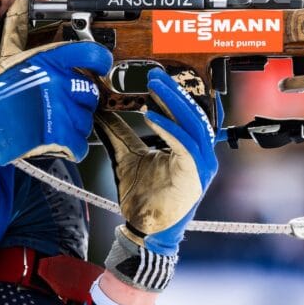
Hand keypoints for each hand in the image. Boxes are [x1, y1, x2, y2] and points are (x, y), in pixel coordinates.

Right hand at [0, 41, 111, 164]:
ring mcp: (64, 110)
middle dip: (81, 100)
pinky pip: (80, 143)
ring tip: (55, 123)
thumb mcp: (7, 57)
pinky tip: (58, 141)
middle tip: (65, 103)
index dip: (101, 61)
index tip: (102, 66)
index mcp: (51, 61)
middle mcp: (62, 83)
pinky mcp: (61, 136)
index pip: (92, 54)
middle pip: (91, 92)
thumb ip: (19, 32)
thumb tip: (19, 3)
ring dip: (75, 123)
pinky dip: (72, 146)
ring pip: (86, 119)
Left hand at [96, 68, 218, 257]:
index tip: (154, 78)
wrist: (145, 229)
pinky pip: (185, 145)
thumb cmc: (142, 196)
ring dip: (173, 104)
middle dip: (173, 92)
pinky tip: (151, 115)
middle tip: (155, 75)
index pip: (185, 114)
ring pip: (192, 124)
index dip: (172, 94)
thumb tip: (101, 112)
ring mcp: (202, 165)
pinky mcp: (195, 175)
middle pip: (192, 113)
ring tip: (154, 89)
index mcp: (189, 147)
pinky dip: (168, 128)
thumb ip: (119, 133)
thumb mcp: (127, 155)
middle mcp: (201, 153)